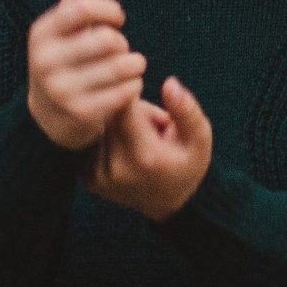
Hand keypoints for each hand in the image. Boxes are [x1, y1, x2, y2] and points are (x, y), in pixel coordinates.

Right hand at [24, 0, 147, 150]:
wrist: (48, 117)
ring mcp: (62, 90)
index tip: (118, 18)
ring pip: (120, 66)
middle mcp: (46, 62)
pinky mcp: (81, 114)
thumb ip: (74, 5)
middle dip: (122, 41)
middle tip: (122, 48)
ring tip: (134, 64)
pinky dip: (135, 85)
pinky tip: (131, 84)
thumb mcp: (60, 33)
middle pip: (107, 39)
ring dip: (135, 63)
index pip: (82, 8)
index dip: (109, 8)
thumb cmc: (62, 62)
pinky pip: (124, 92)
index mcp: (41, 35)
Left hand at [88, 76, 214, 220]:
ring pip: (96, 127)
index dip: (131, 93)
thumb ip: (186, 110)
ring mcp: (98, 177)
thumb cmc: (185, 163)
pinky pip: (89, 141)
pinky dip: (102, 137)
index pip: (124, 107)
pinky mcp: (87, 179)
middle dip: (123, 108)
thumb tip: (169, 83)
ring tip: (133, 134)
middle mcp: (117, 170)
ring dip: (110, 123)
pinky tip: (120, 146)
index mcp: (146, 157)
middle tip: (142, 119)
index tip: (139, 91)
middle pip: (108, 115)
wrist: (166, 203)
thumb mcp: (199, 138)